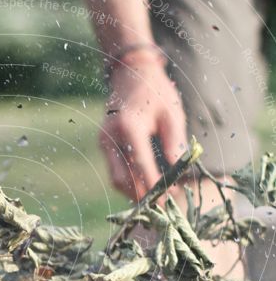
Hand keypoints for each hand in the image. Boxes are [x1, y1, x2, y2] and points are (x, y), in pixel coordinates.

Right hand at [99, 54, 186, 199]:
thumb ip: (174, 143)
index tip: (169, 197)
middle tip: (161, 205)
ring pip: (115, 179)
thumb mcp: (172, 114)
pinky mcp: (103, 145)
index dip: (154, 185)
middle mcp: (111, 136)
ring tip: (154, 199)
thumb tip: (177, 173)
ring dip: (133, 193)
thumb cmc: (156, 92)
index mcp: (129, 126)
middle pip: (121, 179)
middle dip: (141, 196)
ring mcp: (103, 141)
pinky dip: (128, 183)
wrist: (131, 74)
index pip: (140, 165)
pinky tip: (144, 187)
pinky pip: (114, 171)